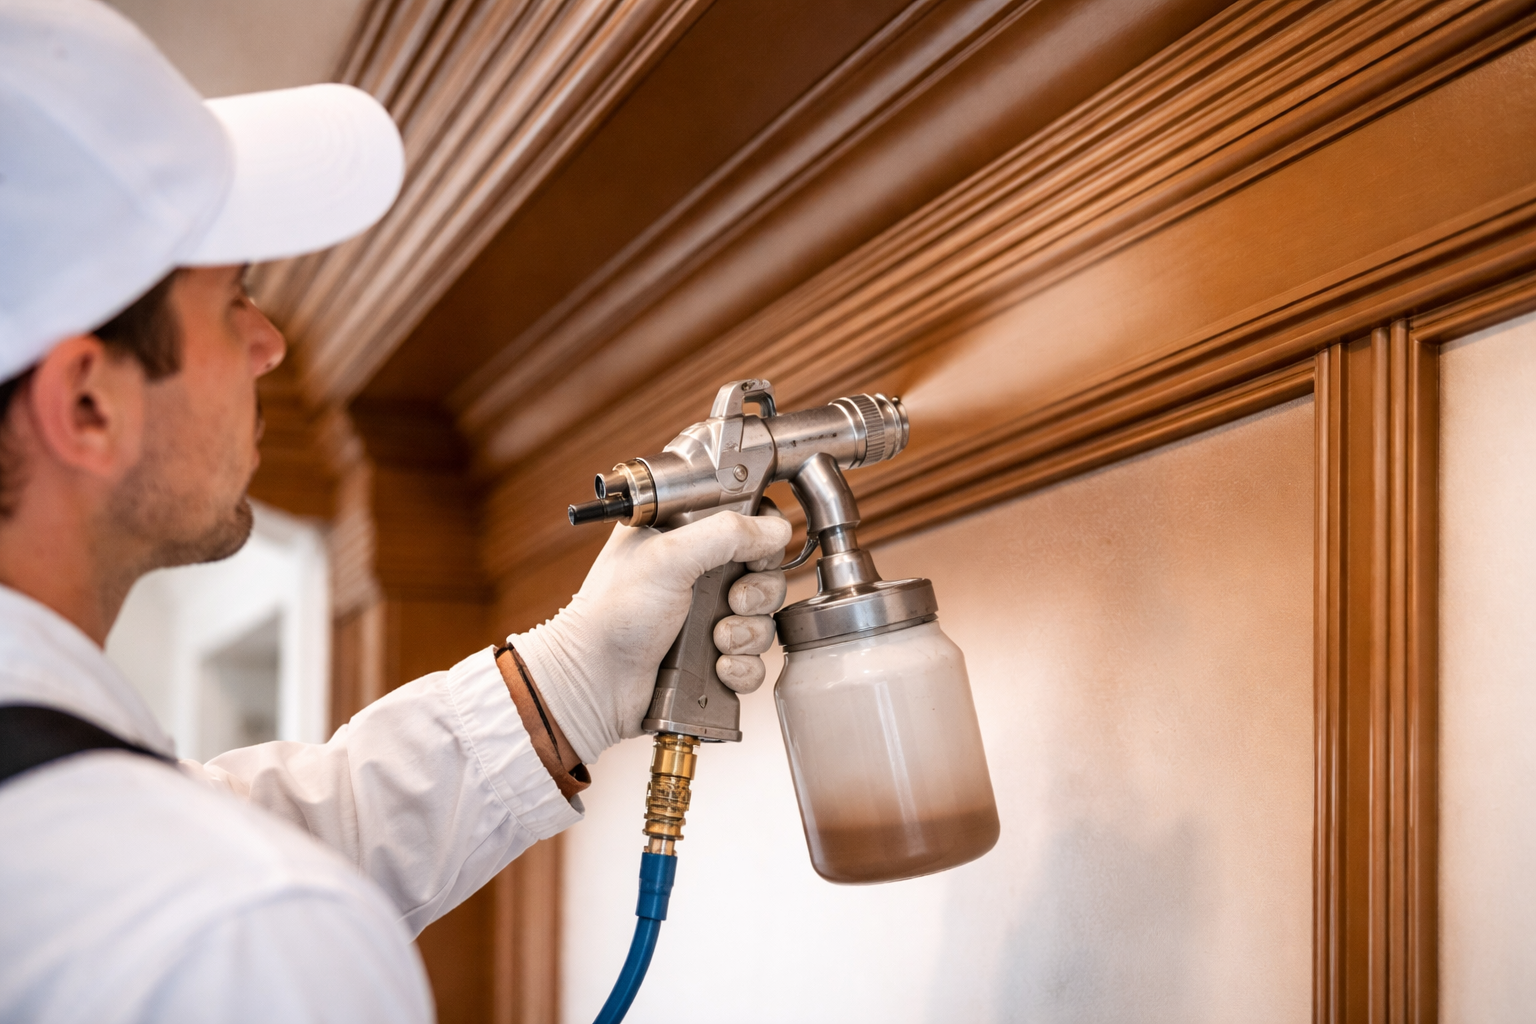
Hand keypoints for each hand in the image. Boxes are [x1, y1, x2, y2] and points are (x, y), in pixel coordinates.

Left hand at [509, 512, 791, 763]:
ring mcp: (707, 620)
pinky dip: (742, 669)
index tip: (753, 558)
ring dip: (748, 634)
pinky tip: (719, 668)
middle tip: (732, 601)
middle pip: (765, 577)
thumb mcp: (669, 557)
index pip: (748, 527)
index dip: (761, 542)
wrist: (594, 681)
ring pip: (763, 622)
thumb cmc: (614, 613)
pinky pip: (753, 664)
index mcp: (686, 539)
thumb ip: (726, 534)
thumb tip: (776, 529)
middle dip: (757, 594)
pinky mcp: (712, 660)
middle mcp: (700, 576)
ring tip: (717, 640)